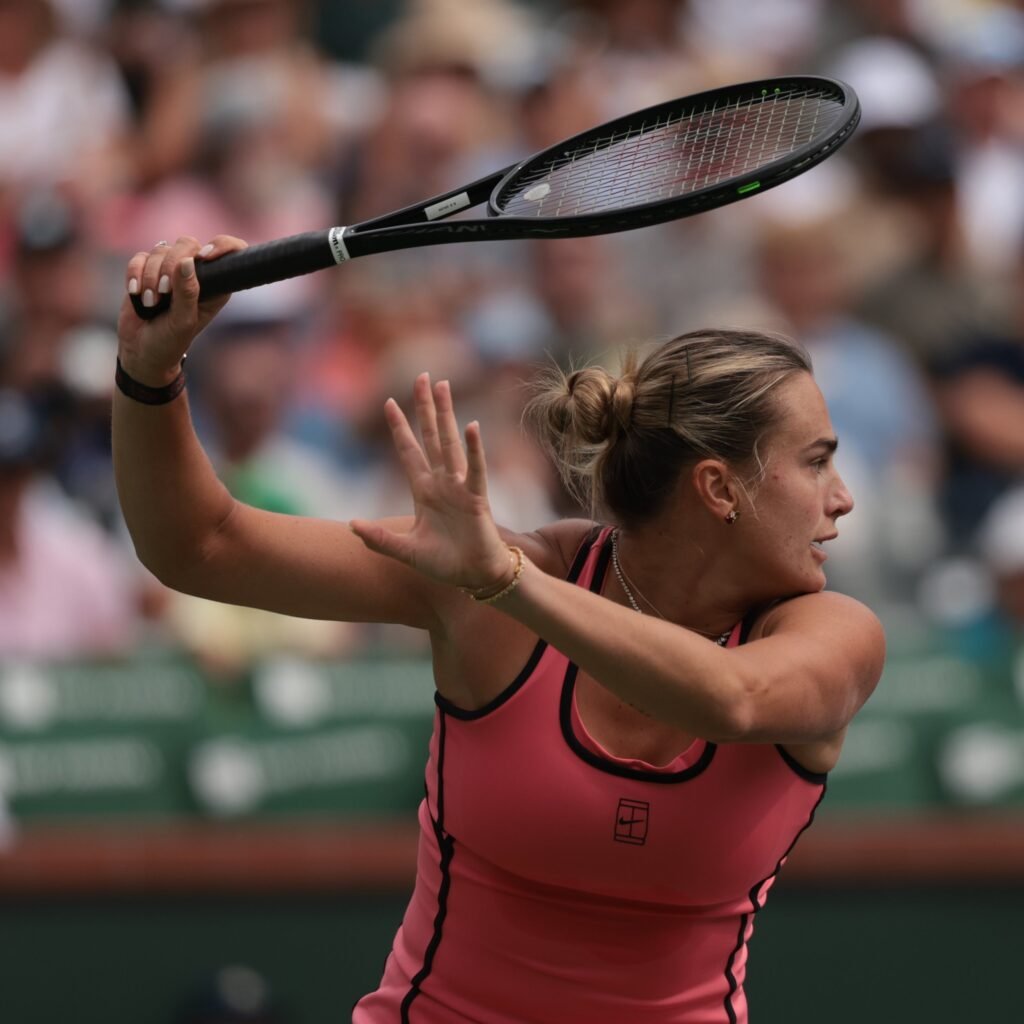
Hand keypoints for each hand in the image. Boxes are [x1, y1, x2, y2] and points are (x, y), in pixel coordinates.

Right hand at [116, 235, 246, 385]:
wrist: (142, 350)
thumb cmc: (170, 341)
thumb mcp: (183, 322)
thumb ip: (187, 293)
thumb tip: (187, 262)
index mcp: (216, 285)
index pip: (231, 252)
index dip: (223, 246)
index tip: (205, 257)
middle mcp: (196, 273)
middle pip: (187, 244)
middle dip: (170, 267)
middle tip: (163, 293)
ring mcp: (171, 270)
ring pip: (161, 250)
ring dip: (151, 277)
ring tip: (150, 303)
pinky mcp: (147, 270)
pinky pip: (140, 257)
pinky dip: (134, 273)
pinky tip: (135, 293)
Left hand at [350, 374, 512, 591]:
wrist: (475, 577)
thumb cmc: (445, 564)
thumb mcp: (405, 551)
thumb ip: (379, 539)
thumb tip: (351, 526)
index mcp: (424, 491)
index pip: (409, 452)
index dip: (399, 428)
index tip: (388, 402)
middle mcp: (442, 483)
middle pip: (430, 436)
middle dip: (425, 407)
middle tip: (423, 376)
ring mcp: (460, 488)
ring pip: (449, 443)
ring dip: (445, 414)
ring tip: (442, 386)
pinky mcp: (477, 499)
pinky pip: (475, 470)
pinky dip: (474, 450)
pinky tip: (471, 427)